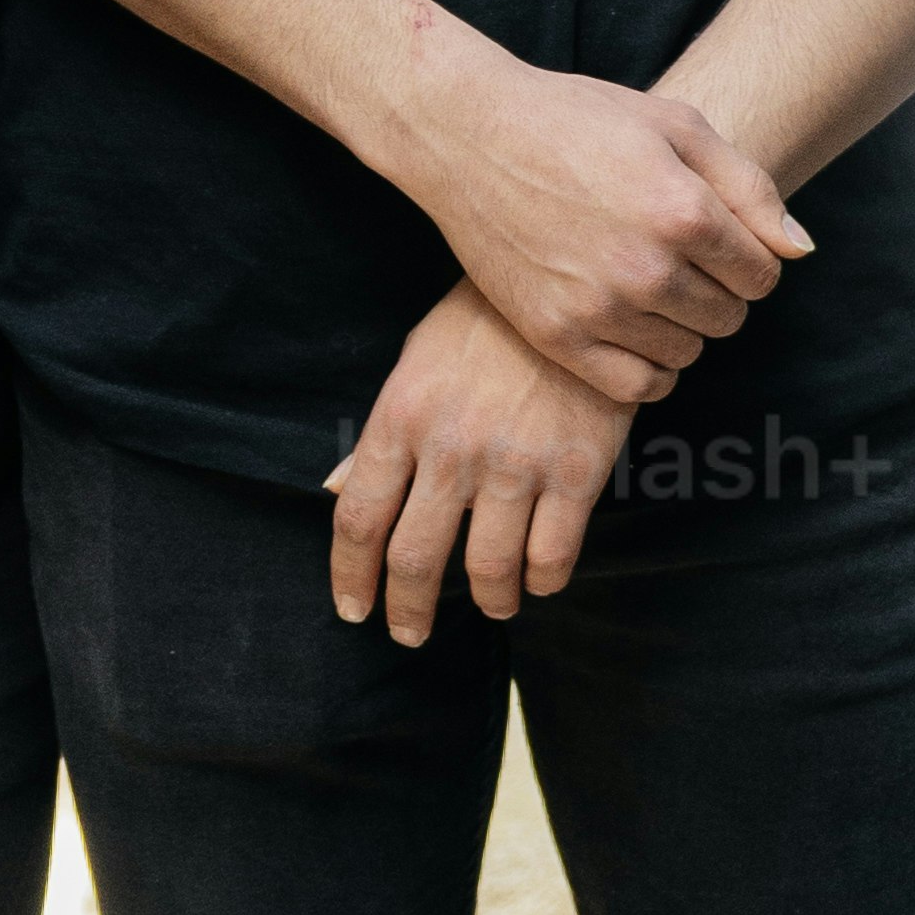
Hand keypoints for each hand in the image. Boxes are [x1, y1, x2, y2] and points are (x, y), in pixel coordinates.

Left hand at [329, 286, 628, 643]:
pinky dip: (543, 581)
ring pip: (487, 569)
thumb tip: (337, 492)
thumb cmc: (486, 322)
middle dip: (407, 610)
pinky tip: (540, 579)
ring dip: (488, 601)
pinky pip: (552, 555)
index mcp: (401, 418)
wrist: (576, 281)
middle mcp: (451, 448)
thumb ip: (380, 436)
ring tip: (493, 605)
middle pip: (414, 558)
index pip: (358, 520)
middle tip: (410, 633)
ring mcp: (515, 462)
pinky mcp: (577, 470)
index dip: (350, 578)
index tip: (354, 610)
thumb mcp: (417, 362)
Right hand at [387, 42, 804, 397]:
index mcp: (684, 212)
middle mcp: (646, 268)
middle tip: (679, 257)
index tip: (717, 239)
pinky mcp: (556, 336)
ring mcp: (598, 309)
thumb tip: (800, 252)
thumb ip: (751, 189)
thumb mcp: (678, 126)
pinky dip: (650, 367)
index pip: (764, 276)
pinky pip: (638, 387)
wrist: (472, 135)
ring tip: (649, 283)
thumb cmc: (581, 120)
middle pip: (730, 318)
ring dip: (683, 326)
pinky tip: (635, 328)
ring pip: (688, 353)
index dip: (749, 258)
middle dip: (718, 291)